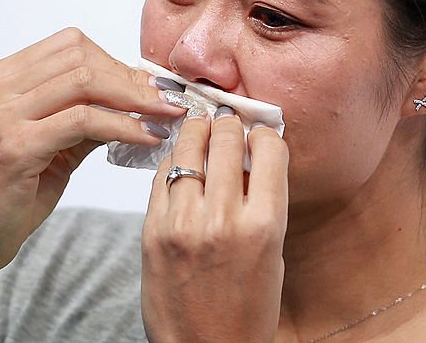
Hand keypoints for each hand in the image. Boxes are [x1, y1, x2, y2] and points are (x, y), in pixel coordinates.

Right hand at [0, 27, 187, 289]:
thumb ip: (90, 114)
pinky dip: (124, 126)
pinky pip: (84, 120)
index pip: (72, 47)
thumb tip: (141, 96)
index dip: (118, 62)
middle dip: (133, 79)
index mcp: (2, 79)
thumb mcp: (56, 142)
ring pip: (86, 82)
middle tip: (168, 101)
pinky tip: (147, 137)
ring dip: (136, 99)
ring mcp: (3, 114)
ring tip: (166, 116)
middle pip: (82, 58)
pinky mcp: (16, 145)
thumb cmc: (11, 193)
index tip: (153, 85)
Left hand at [141, 107, 288, 342]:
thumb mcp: (273, 249)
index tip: (260, 131)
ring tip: (201, 127)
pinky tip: (181, 162)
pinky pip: (163, 177)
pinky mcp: (152, 232)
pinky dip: (173, 162)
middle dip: (230, 124)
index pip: (269, 147)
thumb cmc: (248, 305)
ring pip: (189, 148)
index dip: (265, 132)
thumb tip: (251, 151)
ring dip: (198, 132)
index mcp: (266, 223)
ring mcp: (184, 224)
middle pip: (227, 139)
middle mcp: (225, 219)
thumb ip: (264, 199)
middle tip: (228, 120)